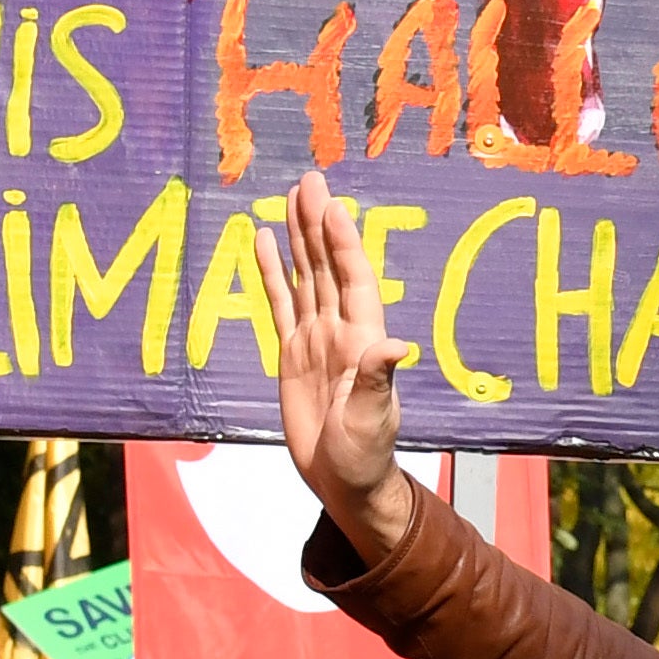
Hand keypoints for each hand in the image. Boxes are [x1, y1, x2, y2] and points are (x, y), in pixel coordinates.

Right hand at [263, 171, 425, 562]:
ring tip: (289, 197)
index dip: (343, 244)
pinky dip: (270, 272)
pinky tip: (260, 241)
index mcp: (363, 340)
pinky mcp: (291, 352)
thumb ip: (378, 380)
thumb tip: (397, 346)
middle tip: (310, 180)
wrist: (343, 479)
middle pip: (326, 266)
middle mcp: (340, 330)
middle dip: (319, 224)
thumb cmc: (365, 453)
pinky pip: (278, 303)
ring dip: (297, 238)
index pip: (352, 279)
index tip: (333, 206)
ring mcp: (315, 338)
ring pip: (304, 276)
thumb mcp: (372, 418)